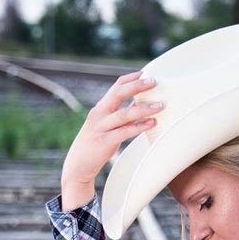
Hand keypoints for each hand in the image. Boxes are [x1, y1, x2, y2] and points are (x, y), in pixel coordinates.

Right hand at [61, 70, 163, 186]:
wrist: (78, 166)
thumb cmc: (96, 145)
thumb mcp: (107, 126)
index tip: (146, 73)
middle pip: (118, 94)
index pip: (116, 87)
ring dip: (143, 108)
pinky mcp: (104, 142)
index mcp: (100, 108)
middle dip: (137, 86)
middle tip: (155, 82)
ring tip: (161, 105)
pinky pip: (124, 132)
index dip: (131, 79)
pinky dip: (139, 127)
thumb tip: (139, 104)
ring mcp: (101, 128)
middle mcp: (99, 114)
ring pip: (124, 114)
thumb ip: (122, 116)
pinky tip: (152, 123)